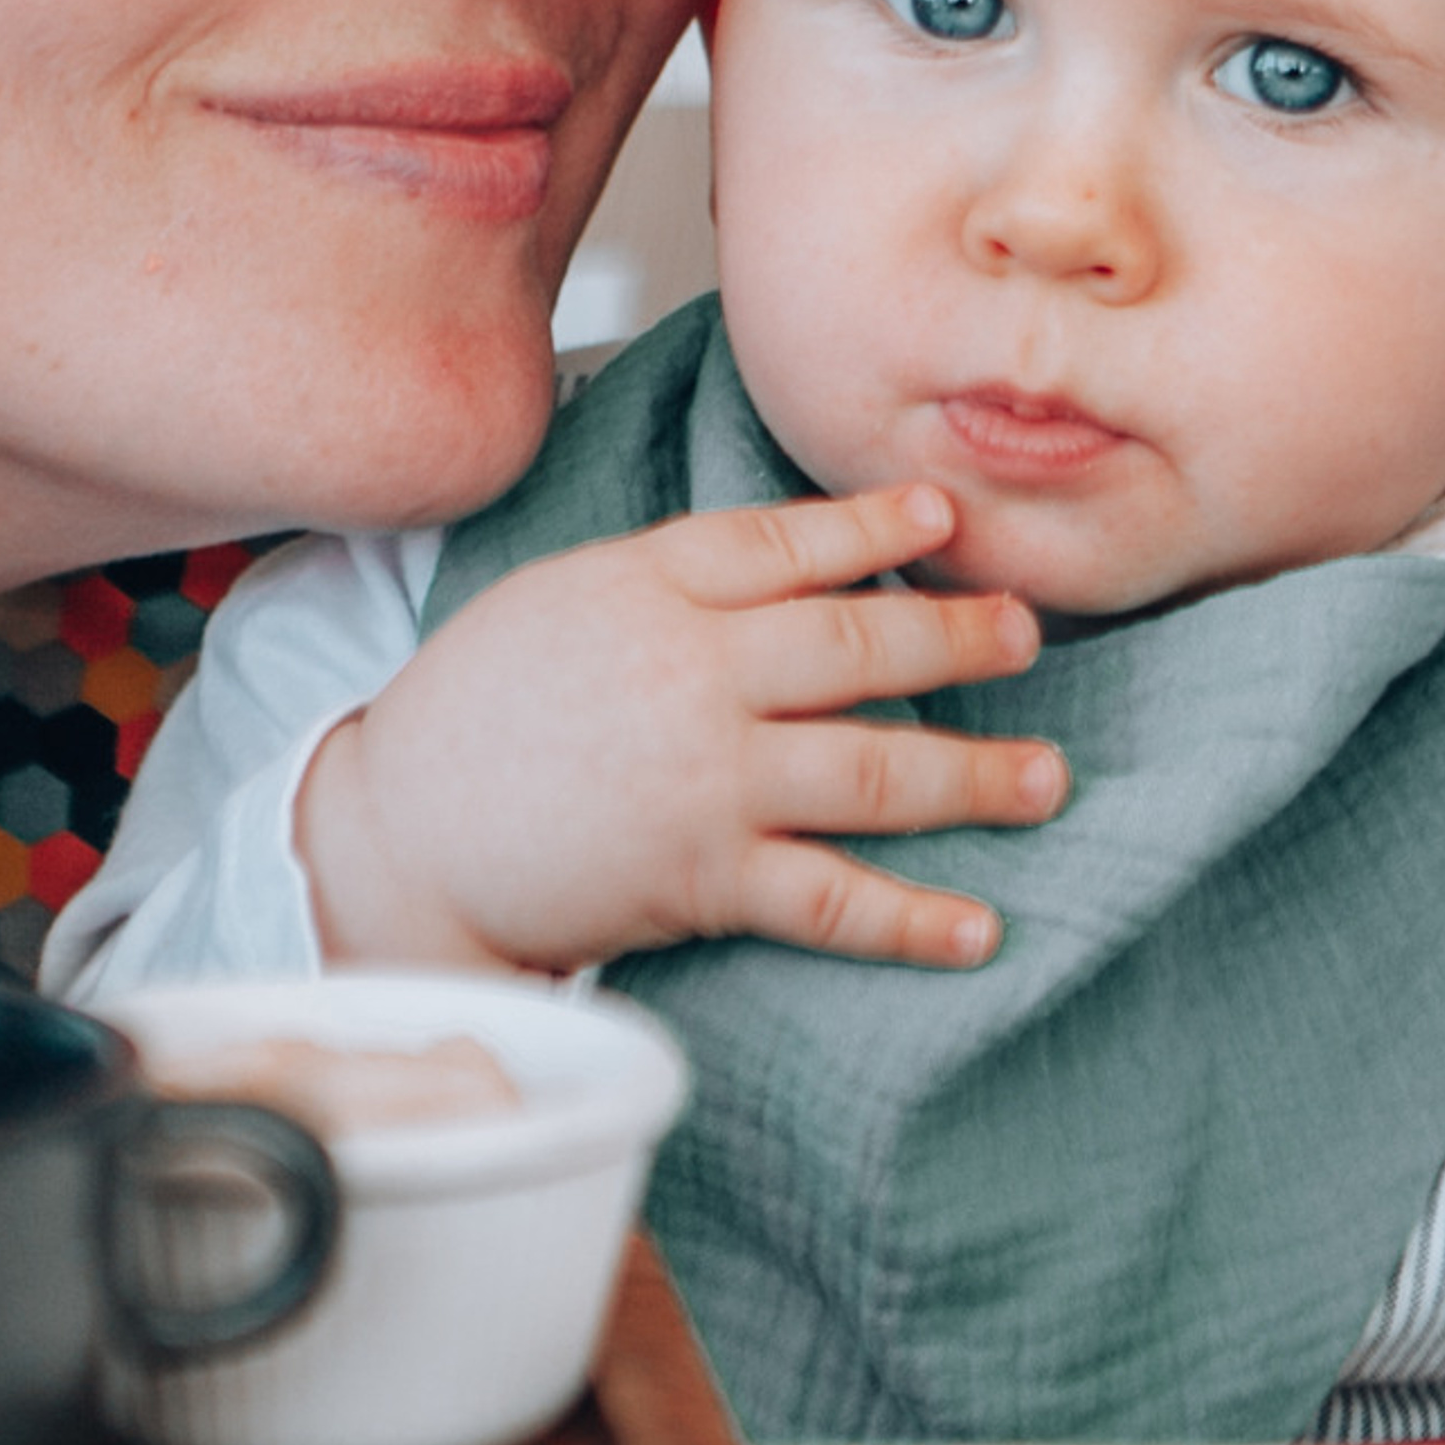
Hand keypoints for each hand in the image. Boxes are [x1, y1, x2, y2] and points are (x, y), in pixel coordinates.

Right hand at [298, 480, 1061, 978]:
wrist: (397, 834)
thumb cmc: (481, 705)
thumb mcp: (568, 592)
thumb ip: (683, 572)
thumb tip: (808, 556)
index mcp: (653, 584)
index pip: (790, 541)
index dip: (877, 526)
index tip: (948, 516)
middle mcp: (695, 672)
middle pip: (860, 642)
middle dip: (959, 636)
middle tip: (1027, 634)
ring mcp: (707, 778)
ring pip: (874, 767)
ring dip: (974, 774)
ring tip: (1047, 778)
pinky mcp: (703, 877)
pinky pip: (832, 897)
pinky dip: (912, 918)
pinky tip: (979, 928)